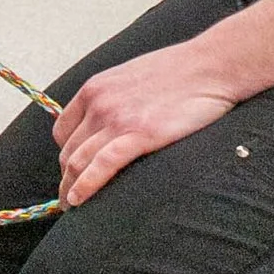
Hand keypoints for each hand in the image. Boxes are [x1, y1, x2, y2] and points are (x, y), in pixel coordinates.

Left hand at [53, 42, 246, 206]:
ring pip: (79, 161)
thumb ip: (114, 98)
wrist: (210, 66)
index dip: (65, 155)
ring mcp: (117, 119)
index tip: (70, 171)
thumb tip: (108, 122)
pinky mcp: (139, 135)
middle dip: (66, 176)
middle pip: (68, 150)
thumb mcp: (132, 77)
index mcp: (95, 88)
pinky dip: (85, 185)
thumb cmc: (179, 71)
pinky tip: (79, 200)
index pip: (63, 130)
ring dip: (69, 188)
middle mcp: (99, 103)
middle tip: (68, 197)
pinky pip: (101, 165)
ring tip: (70, 207)